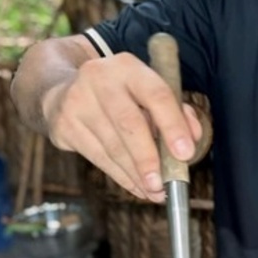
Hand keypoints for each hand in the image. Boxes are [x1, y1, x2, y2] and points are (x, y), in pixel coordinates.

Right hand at [42, 51, 202, 202]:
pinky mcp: (64, 125)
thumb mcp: (149, 90)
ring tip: (155, 192)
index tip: (185, 154)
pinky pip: (99, 158)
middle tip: (163, 184)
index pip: (156, 95)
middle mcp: (100, 78)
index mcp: (128, 66)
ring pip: (113, 147)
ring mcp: (77, 101)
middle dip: (149, 158)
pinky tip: (137, 187)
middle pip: (129, 124)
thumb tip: (194, 137)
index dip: (173, 126)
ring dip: (136, 175)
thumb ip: (177, 111)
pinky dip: (121, 176)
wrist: (64, 91)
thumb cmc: (122, 95)